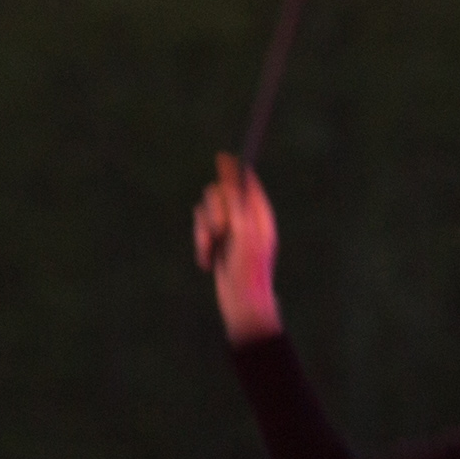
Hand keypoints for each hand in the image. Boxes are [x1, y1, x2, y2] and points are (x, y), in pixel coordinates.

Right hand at [193, 156, 282, 340]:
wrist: (242, 302)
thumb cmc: (249, 268)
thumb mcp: (245, 232)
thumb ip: (239, 202)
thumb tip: (239, 175)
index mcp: (259, 214)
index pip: (246, 182)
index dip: (234, 170)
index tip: (222, 156)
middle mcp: (245, 219)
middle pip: (220, 194)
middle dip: (215, 211)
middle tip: (220, 230)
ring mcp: (229, 231)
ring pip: (206, 211)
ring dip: (204, 232)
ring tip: (212, 250)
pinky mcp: (216, 242)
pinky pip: (199, 228)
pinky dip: (201, 245)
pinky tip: (208, 262)